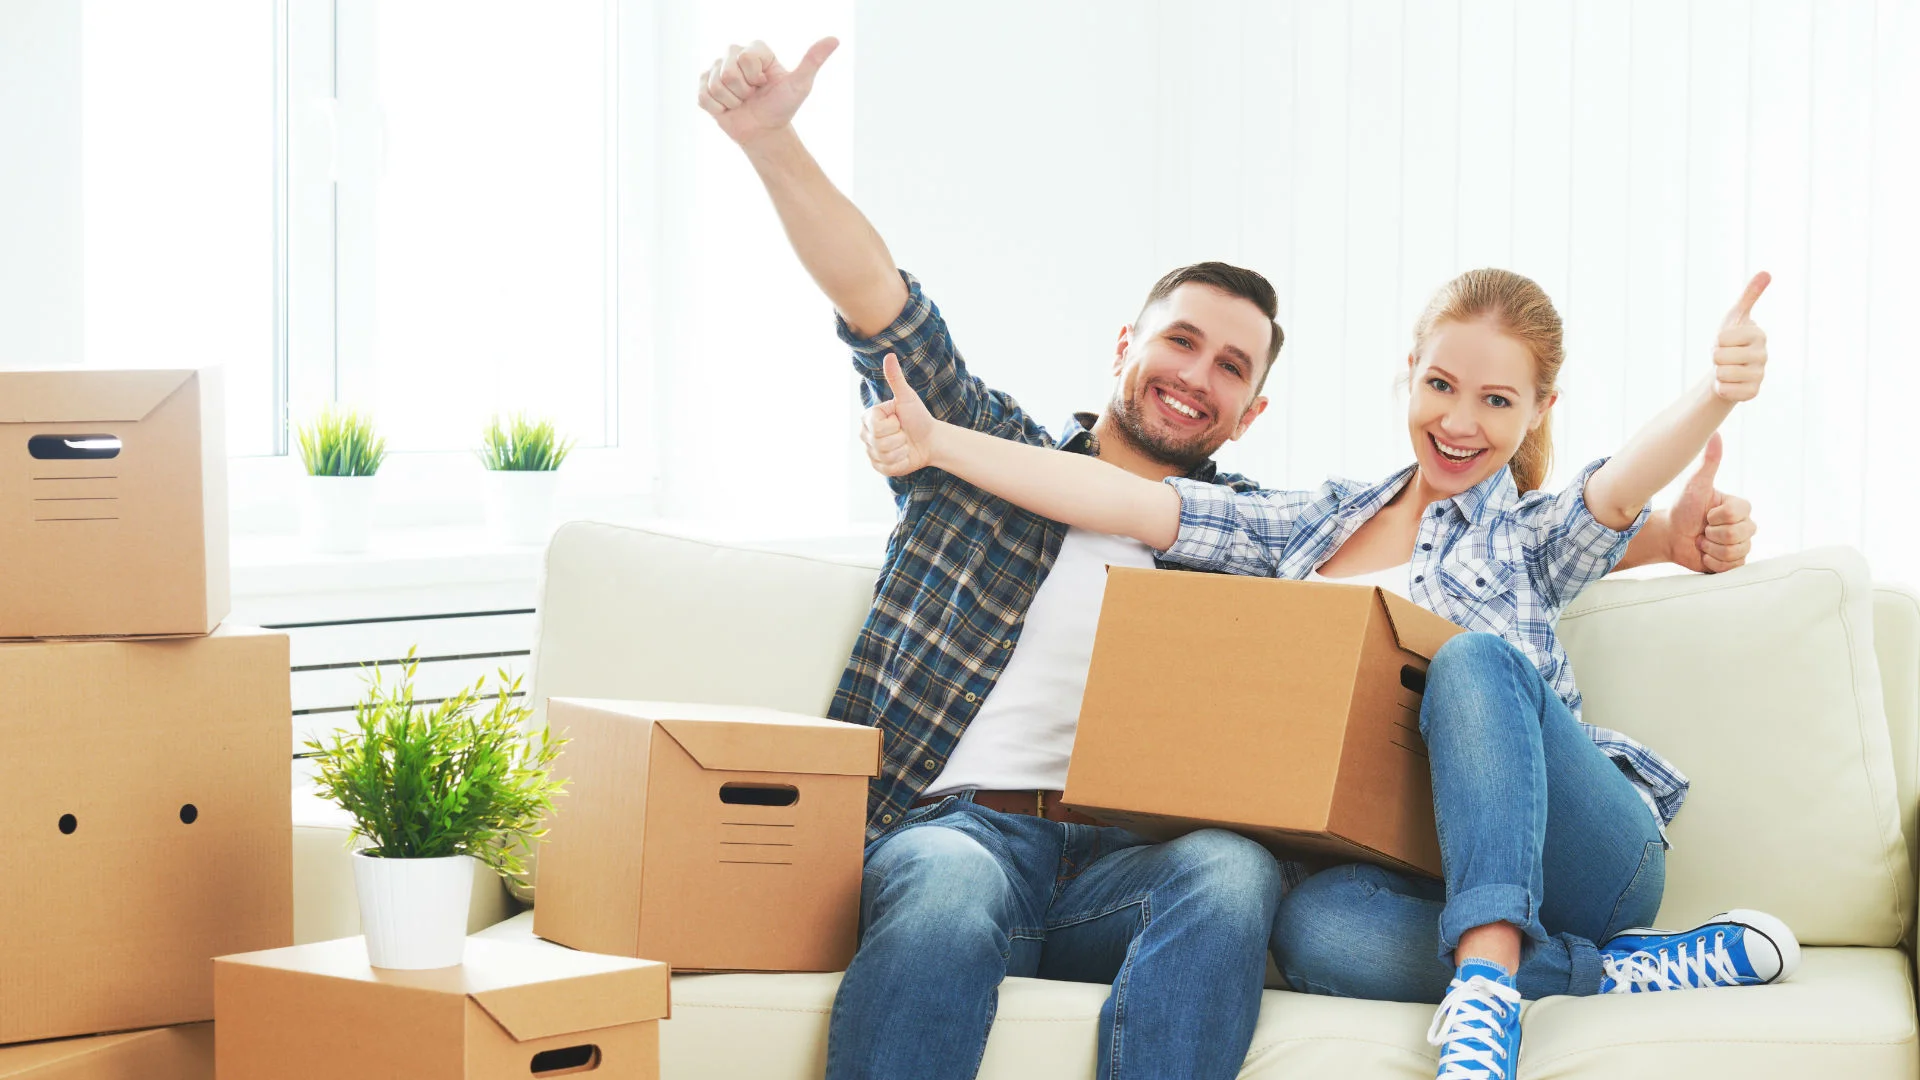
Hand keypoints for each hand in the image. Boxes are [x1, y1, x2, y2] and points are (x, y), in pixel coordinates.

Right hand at [696, 37, 838, 146]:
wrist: (765, 131)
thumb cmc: (783, 107)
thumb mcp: (800, 84)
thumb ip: (813, 60)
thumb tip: (834, 39)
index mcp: (756, 49)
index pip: (745, 59)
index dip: (755, 77)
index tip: (764, 84)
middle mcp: (734, 54)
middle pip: (727, 71)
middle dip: (743, 91)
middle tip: (752, 95)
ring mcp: (716, 70)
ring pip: (715, 85)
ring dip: (732, 101)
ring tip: (742, 102)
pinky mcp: (704, 87)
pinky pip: (704, 97)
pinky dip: (719, 109)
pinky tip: (729, 108)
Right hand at [862, 353, 936, 476]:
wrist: (930, 439)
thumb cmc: (918, 416)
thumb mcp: (907, 397)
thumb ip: (895, 378)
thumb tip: (889, 355)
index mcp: (868, 418)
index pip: (877, 427)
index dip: (894, 424)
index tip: (898, 419)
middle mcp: (865, 435)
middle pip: (880, 443)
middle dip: (899, 437)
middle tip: (903, 432)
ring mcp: (871, 453)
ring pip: (885, 456)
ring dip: (902, 450)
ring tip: (905, 443)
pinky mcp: (879, 467)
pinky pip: (888, 468)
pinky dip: (902, 462)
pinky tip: (905, 455)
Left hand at [1665, 433, 1755, 572]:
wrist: (1671, 536)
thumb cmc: (1684, 508)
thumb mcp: (1696, 485)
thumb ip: (1709, 462)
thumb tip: (1715, 433)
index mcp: (1740, 507)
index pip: (1738, 513)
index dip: (1716, 516)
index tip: (1706, 513)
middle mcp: (1746, 526)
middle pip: (1738, 534)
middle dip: (1712, 533)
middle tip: (1702, 529)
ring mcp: (1742, 546)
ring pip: (1734, 552)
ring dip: (1710, 548)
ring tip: (1702, 540)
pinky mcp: (1734, 564)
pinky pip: (1729, 567)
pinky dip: (1711, 561)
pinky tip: (1705, 554)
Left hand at [1713, 272, 1770, 402]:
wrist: (1730, 368)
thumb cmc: (1732, 339)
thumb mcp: (1736, 316)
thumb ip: (1749, 295)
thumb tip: (1766, 273)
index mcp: (1759, 334)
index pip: (1721, 339)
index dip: (1717, 341)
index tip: (1726, 342)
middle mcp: (1764, 355)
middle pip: (1719, 357)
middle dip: (1716, 357)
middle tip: (1726, 357)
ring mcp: (1760, 375)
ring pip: (1721, 374)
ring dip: (1718, 373)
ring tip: (1728, 369)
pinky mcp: (1753, 393)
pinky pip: (1725, 391)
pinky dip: (1721, 388)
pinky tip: (1730, 383)